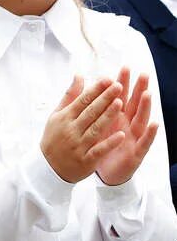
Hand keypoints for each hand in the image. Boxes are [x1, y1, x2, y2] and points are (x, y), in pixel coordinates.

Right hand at [40, 75, 125, 183]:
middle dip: (104, 98)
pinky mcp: (86, 160)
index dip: (95, 90)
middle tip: (118, 86)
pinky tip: (121, 135)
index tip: (108, 79)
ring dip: (108, 116)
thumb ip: (70, 96)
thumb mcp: (57, 115)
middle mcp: (71, 130)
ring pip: (95, 128)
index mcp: (64, 118)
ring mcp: (78, 145)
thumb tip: (80, 75)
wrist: (48, 167)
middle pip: (90, 112)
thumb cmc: (54, 137)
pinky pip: (99, 150)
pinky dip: (109, 143)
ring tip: (120, 103)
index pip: (82, 101)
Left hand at [96, 68, 158, 186]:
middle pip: (134, 105)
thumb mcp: (95, 125)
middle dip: (139, 89)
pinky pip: (144, 142)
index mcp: (116, 118)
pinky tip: (153, 124)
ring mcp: (134, 137)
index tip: (124, 68)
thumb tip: (87, 89)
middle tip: (143, 74)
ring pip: (141, 120)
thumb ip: (94, 108)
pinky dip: (149, 133)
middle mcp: (127, 125)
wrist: (104, 172)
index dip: (123, 84)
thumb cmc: (101, 146)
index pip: (120, 97)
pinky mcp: (136, 152)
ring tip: (147, 94)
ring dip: (145, 107)